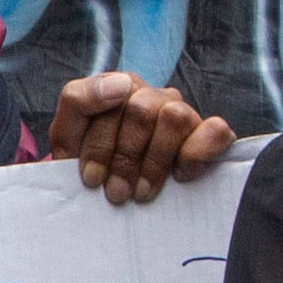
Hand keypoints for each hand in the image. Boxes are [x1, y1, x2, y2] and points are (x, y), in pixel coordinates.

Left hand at [43, 70, 235, 203]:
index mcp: (115, 89)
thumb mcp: (68, 139)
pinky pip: (215, 130)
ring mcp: (181, 112)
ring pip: (174, 117)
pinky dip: (197, 153)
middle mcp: (150, 95)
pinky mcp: (208, 134)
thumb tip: (121, 84)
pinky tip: (180, 175)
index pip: (102, 96)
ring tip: (142, 192)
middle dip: (124, 158)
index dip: (97, 144)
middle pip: (140, 110)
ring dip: (155, 161)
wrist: (111, 198)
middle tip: (117, 192)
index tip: (92, 179)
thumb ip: (78, 101)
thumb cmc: (93, 167)